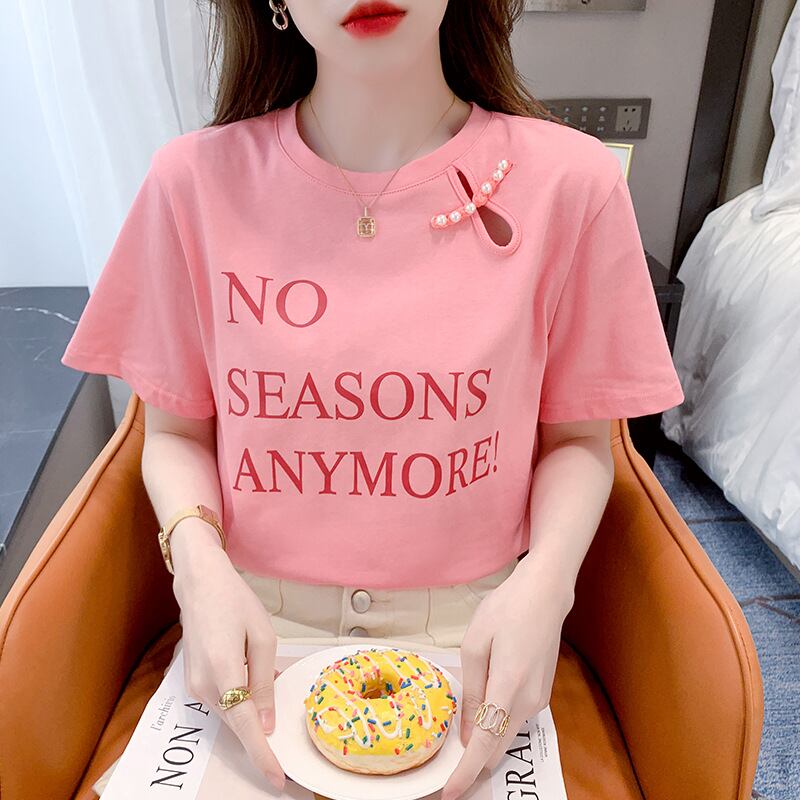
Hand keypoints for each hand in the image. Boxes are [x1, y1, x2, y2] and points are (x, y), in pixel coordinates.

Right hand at [172, 528, 285, 792]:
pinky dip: (240, 700)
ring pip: (230, 714)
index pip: (246, 725)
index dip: (263, 754)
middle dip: (261, 737)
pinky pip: (222, 701)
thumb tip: (266, 722)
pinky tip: (254, 676)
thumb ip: (265, 682)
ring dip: (252, 713)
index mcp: (225, 671)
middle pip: (238, 724)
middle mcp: (204, 686)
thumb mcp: (263, 637)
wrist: (199, 583)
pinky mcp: (192, 682)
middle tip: (285, 742)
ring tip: (271, 683)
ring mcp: (194, 686)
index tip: (278, 777)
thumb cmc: (235, 602)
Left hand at [440, 562, 572, 799]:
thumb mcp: (475, 645)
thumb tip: (470, 732)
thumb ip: (472, 692)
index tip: (450, 794)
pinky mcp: (542, 693)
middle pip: (498, 747)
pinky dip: (497, 725)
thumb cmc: (506, 610)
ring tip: (459, 744)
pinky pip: (515, 718)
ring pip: (507, 734)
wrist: (545, 594)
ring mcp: (539, 699)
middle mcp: (528, 701)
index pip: (486, 744)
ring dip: (485, 744)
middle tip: (446, 773)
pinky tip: (481, 714)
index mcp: (508, 688)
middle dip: (474, 765)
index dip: (467, 772)